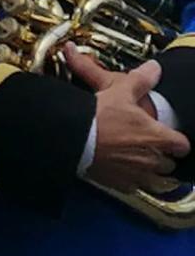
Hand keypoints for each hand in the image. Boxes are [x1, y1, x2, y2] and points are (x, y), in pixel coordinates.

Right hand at [66, 47, 189, 192]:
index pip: (183, 145)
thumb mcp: (120, 90)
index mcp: (158, 137)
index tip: (170, 136)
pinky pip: (135, 187)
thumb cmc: (99, 115)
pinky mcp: (120, 184)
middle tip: (151, 147)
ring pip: (158, 182)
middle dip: (163, 157)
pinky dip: (132, 181)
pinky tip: (123, 172)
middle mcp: (153, 159)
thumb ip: (141, 80)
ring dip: (152, 174)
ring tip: (141, 164)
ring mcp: (138, 174)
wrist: (73, 136)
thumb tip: (155, 68)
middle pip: (170, 165)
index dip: (177, 140)